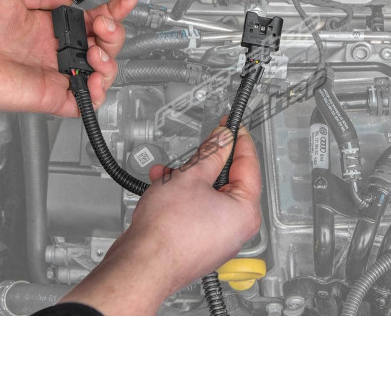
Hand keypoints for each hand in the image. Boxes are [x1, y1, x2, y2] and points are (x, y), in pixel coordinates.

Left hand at [0, 0, 137, 138]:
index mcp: (45, 28)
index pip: (88, 21)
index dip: (111, 12)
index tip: (125, 2)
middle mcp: (51, 51)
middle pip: (101, 46)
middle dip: (114, 32)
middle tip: (106, 24)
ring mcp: (53, 75)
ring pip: (100, 73)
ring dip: (110, 58)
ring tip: (98, 49)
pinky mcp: (51, 97)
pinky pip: (85, 102)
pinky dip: (98, 92)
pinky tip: (95, 75)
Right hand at [61, 125, 262, 314]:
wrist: (141, 265)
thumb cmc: (167, 232)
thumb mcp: (191, 177)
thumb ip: (211, 154)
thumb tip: (223, 139)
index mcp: (246, 212)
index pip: (249, 165)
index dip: (238, 140)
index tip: (231, 126)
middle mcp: (236, 228)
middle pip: (227, 181)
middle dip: (204, 163)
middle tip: (197, 148)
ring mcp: (217, 239)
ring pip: (207, 196)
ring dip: (187, 179)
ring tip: (167, 173)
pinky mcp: (198, 244)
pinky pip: (196, 212)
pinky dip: (182, 198)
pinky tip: (162, 189)